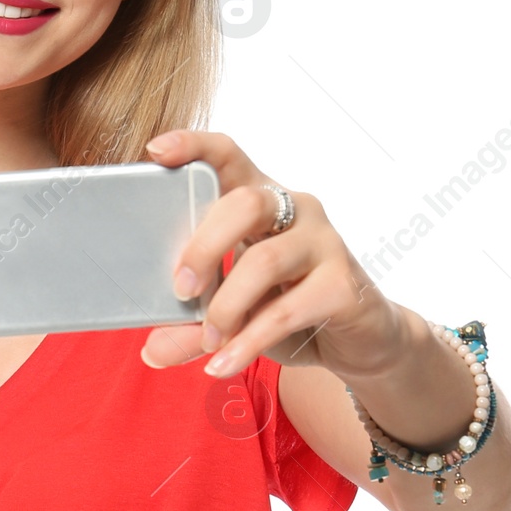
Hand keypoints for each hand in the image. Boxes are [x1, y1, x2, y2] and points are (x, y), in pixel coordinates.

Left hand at [137, 129, 405, 382]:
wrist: (359, 343)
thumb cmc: (289, 308)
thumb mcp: (234, 314)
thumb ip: (193, 326)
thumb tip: (151, 351)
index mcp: (261, 200)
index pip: (229, 156)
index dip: (194, 147)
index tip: (156, 152)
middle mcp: (295, 209)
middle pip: (244, 203)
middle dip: (204, 246)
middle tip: (180, 290)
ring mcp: (324, 242)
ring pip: (265, 260)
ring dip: (226, 306)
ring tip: (209, 342)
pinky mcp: (344, 284)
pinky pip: (287, 311)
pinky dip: (249, 341)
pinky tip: (224, 363)